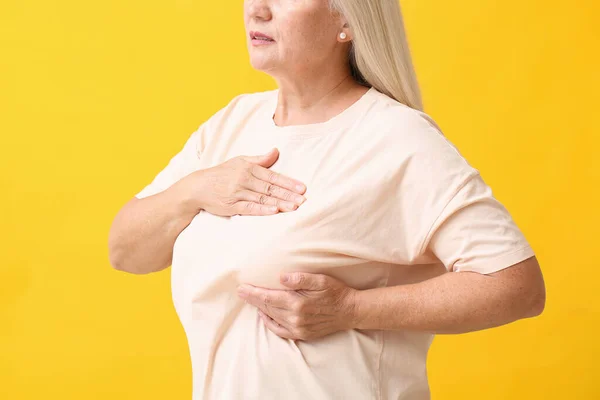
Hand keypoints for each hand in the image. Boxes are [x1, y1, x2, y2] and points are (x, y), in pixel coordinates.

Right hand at [181, 148, 306, 215]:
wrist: (198, 187)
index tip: (302, 187)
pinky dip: (262, 209)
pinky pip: (249, 208)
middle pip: (270, 188)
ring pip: (262, 198)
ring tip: (294, 207)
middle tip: (303, 199)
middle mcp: (244, 180)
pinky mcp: (231, 206)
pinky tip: (274, 211)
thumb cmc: (222, 173)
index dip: (289, 182)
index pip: (273, 176)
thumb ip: (260, 159)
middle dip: (288, 194)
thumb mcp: (239, 161)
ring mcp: (237, 193)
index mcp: (248, 168)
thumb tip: (276, 151)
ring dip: (279, 203)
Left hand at [237, 272, 357, 340]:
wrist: (350, 311)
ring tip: (252, 300)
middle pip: (267, 307)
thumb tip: (281, 278)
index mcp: (298, 303)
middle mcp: (295, 318)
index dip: (253, 293)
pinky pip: (280, 330)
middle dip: (253, 299)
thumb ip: (300, 278)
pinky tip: (265, 316)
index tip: (242, 288)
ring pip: (272, 318)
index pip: (268, 297)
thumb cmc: (336, 292)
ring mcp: (298, 328)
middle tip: (241, 291)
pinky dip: (270, 323)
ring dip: (260, 308)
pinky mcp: (302, 334)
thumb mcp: (320, 280)